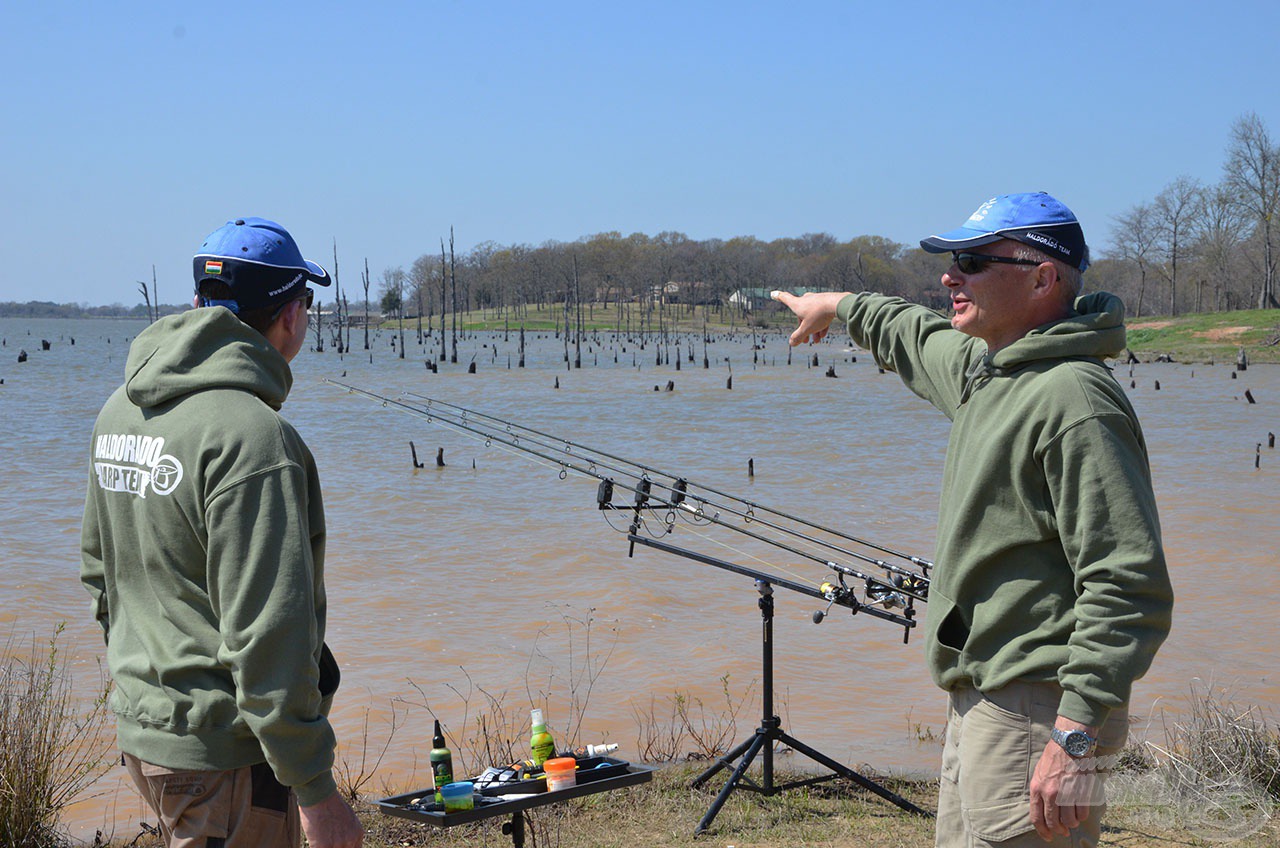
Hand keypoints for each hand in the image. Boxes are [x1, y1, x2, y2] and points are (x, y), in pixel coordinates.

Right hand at [299, 791, 362, 847]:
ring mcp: (337, 844)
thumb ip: (349, 831)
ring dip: (325, 846)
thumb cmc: (331, 803)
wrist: (320, 795)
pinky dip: (315, 846)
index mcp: (357, 833)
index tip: (338, 845)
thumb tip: (345, 840)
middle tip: (329, 841)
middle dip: (334, 847)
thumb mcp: (348, 817)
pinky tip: (314, 841)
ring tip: (320, 838)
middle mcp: (350, 840)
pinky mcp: (323, 846)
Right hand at [770, 290, 851, 345]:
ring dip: (814, 329)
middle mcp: (806, 299)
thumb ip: (798, 337)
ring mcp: (816, 299)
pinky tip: (824, 334)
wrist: (838, 304)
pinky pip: (821, 314)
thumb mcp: (807, 329)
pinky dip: (821, 324)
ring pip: (812, 316)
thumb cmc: (819, 315)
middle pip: (801, 315)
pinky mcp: (827, 301)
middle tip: (806, 341)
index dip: (778, 296)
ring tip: (817, 341)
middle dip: (804, 329)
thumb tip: (791, 344)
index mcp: (797, 303)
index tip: (772, 293)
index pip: (784, 298)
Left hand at [1030, 721, 1101, 841]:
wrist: (1068, 744)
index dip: (1043, 831)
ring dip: (1072, 823)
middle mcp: (1050, 793)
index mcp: (1037, 789)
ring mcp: (1066, 793)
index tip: (1048, 837)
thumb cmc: (1052, 758)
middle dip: (1059, 830)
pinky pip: (1082, 813)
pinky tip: (1080, 811)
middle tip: (1063, 831)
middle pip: (1054, 823)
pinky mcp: (1081, 791)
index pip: (1037, 818)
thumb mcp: (1038, 774)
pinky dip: (1082, 816)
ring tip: (1073, 819)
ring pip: (1070, 821)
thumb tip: (1042, 810)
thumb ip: (1039, 792)